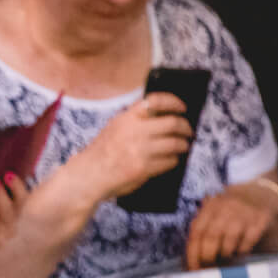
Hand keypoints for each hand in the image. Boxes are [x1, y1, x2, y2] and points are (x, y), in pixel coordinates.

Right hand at [74, 92, 192, 199]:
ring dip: (183, 145)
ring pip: (176, 143)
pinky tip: (169, 160)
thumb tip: (163, 116)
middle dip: (186, 128)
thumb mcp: (114, 128)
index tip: (182, 108)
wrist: (88, 175)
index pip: (156, 101)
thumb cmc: (101, 153)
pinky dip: (173, 160)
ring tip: (182, 147)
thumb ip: (135, 120)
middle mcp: (134, 131)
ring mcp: (140, 150)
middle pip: (173, 123)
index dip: (173, 102)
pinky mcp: (144, 168)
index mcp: (126, 118)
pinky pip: (170, 161)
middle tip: (188, 132)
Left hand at [185, 181, 277, 268]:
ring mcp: (244, 213)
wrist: (261, 194)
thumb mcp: (215, 210)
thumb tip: (192, 257)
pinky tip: (239, 252)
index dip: (193, 252)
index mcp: (210, 206)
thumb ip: (203, 227)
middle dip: (207, 256)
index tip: (193, 267)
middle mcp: (226, 208)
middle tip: (208, 267)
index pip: (197, 232)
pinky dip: (241, 251)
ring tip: (223, 258)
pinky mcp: (260, 220)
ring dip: (224, 254)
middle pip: (211, 237)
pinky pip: (248, 242)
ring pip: (229, 241)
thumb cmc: (232, 209)